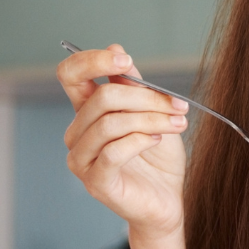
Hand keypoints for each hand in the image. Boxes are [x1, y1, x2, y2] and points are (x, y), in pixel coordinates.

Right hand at [58, 43, 189, 237]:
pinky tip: (158, 140)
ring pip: (111, 123)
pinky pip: (113, 151)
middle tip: (178, 106)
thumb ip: (134, 85)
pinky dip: (140, 140)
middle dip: (146, 97)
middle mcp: (78, 133)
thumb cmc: (158, 158)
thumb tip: (116, 49)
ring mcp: (82, 159)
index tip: (125, 61)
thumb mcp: (152, 113)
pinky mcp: (95, 181)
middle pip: (102, 97)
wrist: (167, 200)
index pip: (70, 75)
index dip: (92, 61)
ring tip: (178, 124)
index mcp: (87, 112)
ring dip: (151, 119)